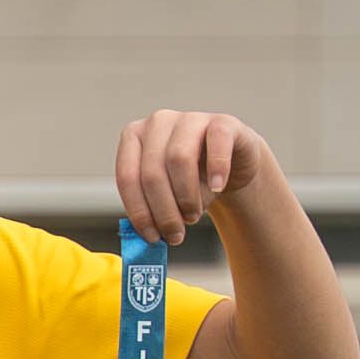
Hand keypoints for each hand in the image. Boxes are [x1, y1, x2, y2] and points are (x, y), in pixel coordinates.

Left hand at [112, 109, 273, 240]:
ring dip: (187, 196)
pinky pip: (217, 142)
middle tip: (175, 235)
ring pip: (179, 158)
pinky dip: (217, 169)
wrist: (232, 164)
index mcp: (134, 137)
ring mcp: (190, 119)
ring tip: (194, 215)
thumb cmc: (191, 181)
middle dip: (164, 211)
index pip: (127, 177)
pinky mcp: (222, 122)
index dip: (139, 211)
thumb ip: (152, 210)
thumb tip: (146, 240)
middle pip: (152, 173)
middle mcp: (158, 122)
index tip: (151, 237)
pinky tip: (218, 188)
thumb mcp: (166, 194)